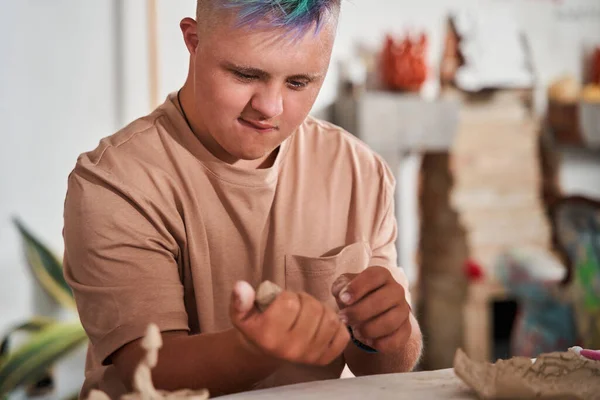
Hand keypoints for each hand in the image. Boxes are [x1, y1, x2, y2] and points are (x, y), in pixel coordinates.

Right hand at [230, 281, 349, 365]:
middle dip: (305, 300)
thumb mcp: (242, 313)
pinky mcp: (325, 359)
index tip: (281, 301)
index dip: (287, 295)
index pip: (289, 302)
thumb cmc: (257, 326)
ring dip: (322, 309)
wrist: (265, 351)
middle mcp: (290, 349)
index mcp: (269, 336)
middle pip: (313, 309)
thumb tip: (241, 286)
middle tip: (297, 305)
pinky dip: (337, 325)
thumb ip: (240, 300)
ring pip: (330, 319)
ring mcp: (309, 356)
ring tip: (309, 312)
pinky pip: (342, 335)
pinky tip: (323, 324)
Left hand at [332, 266, 411, 353]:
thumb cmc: (355, 297)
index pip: (373, 276)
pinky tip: (367, 340)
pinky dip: (379, 343)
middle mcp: (396, 290)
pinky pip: (396, 340)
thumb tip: (343, 295)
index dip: (357, 287)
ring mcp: (403, 310)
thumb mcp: (344, 287)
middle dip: (358, 312)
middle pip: (381, 300)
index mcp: (382, 275)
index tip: (343, 299)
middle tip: (343, 319)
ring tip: (355, 331)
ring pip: (389, 322)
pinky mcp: (406, 330)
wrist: (369, 314)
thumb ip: (341, 287)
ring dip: (368, 329)